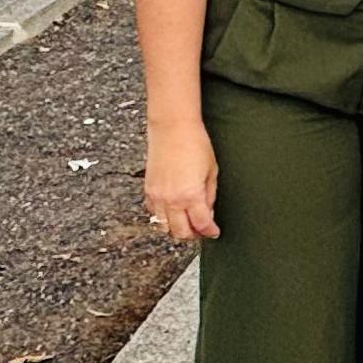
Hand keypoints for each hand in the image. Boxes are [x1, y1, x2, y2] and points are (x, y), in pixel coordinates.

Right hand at [143, 119, 218, 241]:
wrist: (172, 128)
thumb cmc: (195, 144)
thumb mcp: (212, 171)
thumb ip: (209, 196)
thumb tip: (208, 213)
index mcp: (191, 195)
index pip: (201, 225)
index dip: (210, 232)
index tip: (214, 232)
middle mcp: (172, 200)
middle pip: (181, 232)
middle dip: (193, 235)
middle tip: (202, 230)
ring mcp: (157, 196)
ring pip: (165, 227)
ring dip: (177, 228)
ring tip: (188, 222)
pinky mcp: (148, 190)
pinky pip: (154, 213)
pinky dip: (163, 217)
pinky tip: (173, 210)